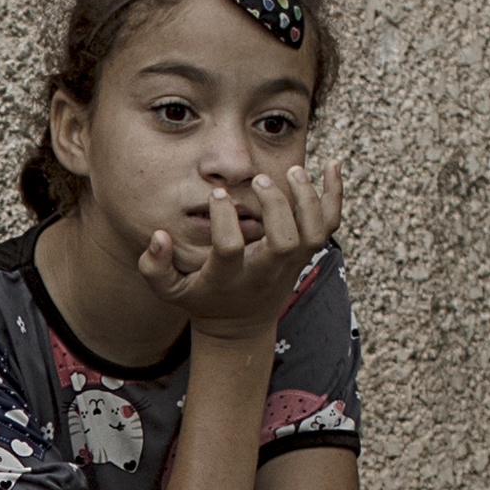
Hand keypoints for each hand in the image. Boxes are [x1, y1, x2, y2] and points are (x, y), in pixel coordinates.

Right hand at [144, 155, 342, 336]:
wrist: (241, 323)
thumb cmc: (202, 298)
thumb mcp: (170, 290)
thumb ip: (155, 267)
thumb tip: (159, 236)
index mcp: (230, 277)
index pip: (231, 248)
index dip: (224, 220)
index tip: (216, 195)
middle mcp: (265, 270)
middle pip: (284, 241)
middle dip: (275, 206)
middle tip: (258, 180)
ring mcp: (290, 263)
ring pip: (313, 233)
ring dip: (309, 199)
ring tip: (294, 170)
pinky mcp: (305, 253)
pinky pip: (330, 224)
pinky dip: (335, 195)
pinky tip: (332, 166)